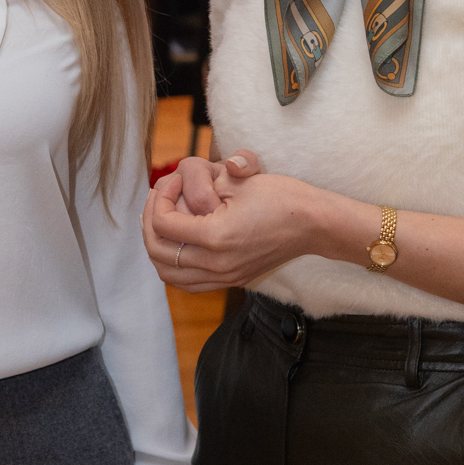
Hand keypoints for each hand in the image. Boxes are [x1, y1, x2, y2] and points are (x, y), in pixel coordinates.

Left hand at [143, 154, 324, 291]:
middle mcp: (217, 264)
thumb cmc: (281, 197)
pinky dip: (174, 266)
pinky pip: (189, 283)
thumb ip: (198, 187)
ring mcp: (225, 277)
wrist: (314, 224)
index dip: (160, 198)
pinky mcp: (233, 281)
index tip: (170, 182)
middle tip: (157, 200)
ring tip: (161, 222)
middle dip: (149, 223)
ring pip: (169, 275)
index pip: (163, 224)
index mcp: (215, 237)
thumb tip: (168, 191)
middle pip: (158, 253)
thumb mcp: (237, 182)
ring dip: (157, 248)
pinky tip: (179, 242)